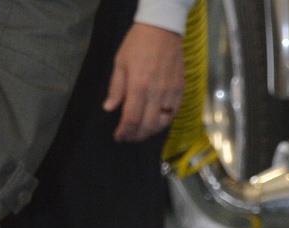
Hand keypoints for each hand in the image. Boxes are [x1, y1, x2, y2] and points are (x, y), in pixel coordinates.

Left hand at [103, 23, 184, 141]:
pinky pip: (172, 114)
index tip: (118, 136)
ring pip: (161, 124)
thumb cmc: (137, 44)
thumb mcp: (120, 62)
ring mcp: (170, 94)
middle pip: (147, 125)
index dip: (124, 131)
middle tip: (129, 137)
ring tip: (141, 132)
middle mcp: (156, 94)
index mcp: (138, 86)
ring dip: (150, 132)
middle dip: (136, 135)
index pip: (131, 118)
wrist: (162, 30)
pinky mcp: (180, 92)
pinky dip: (163, 123)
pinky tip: (155, 122)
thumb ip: (116, 88)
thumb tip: (109, 108)